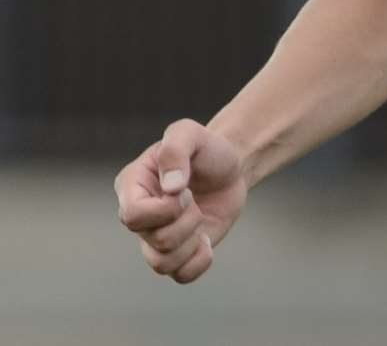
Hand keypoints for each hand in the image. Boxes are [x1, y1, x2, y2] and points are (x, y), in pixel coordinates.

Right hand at [114, 119, 247, 283]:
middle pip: (154, 241)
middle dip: (185, 222)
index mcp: (132, 187)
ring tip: (199, 219)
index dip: (163, 210)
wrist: (231, 166)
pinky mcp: (179, 252)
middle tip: (194, 200)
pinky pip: (181, 276)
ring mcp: (156, 237)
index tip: (184, 191)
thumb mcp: (190, 133)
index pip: (131, 216)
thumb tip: (171, 188)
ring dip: (191, 243)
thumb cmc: (206, 148)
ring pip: (162, 264)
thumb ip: (175, 150)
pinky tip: (207, 239)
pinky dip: (199, 262)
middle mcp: (139, 217)